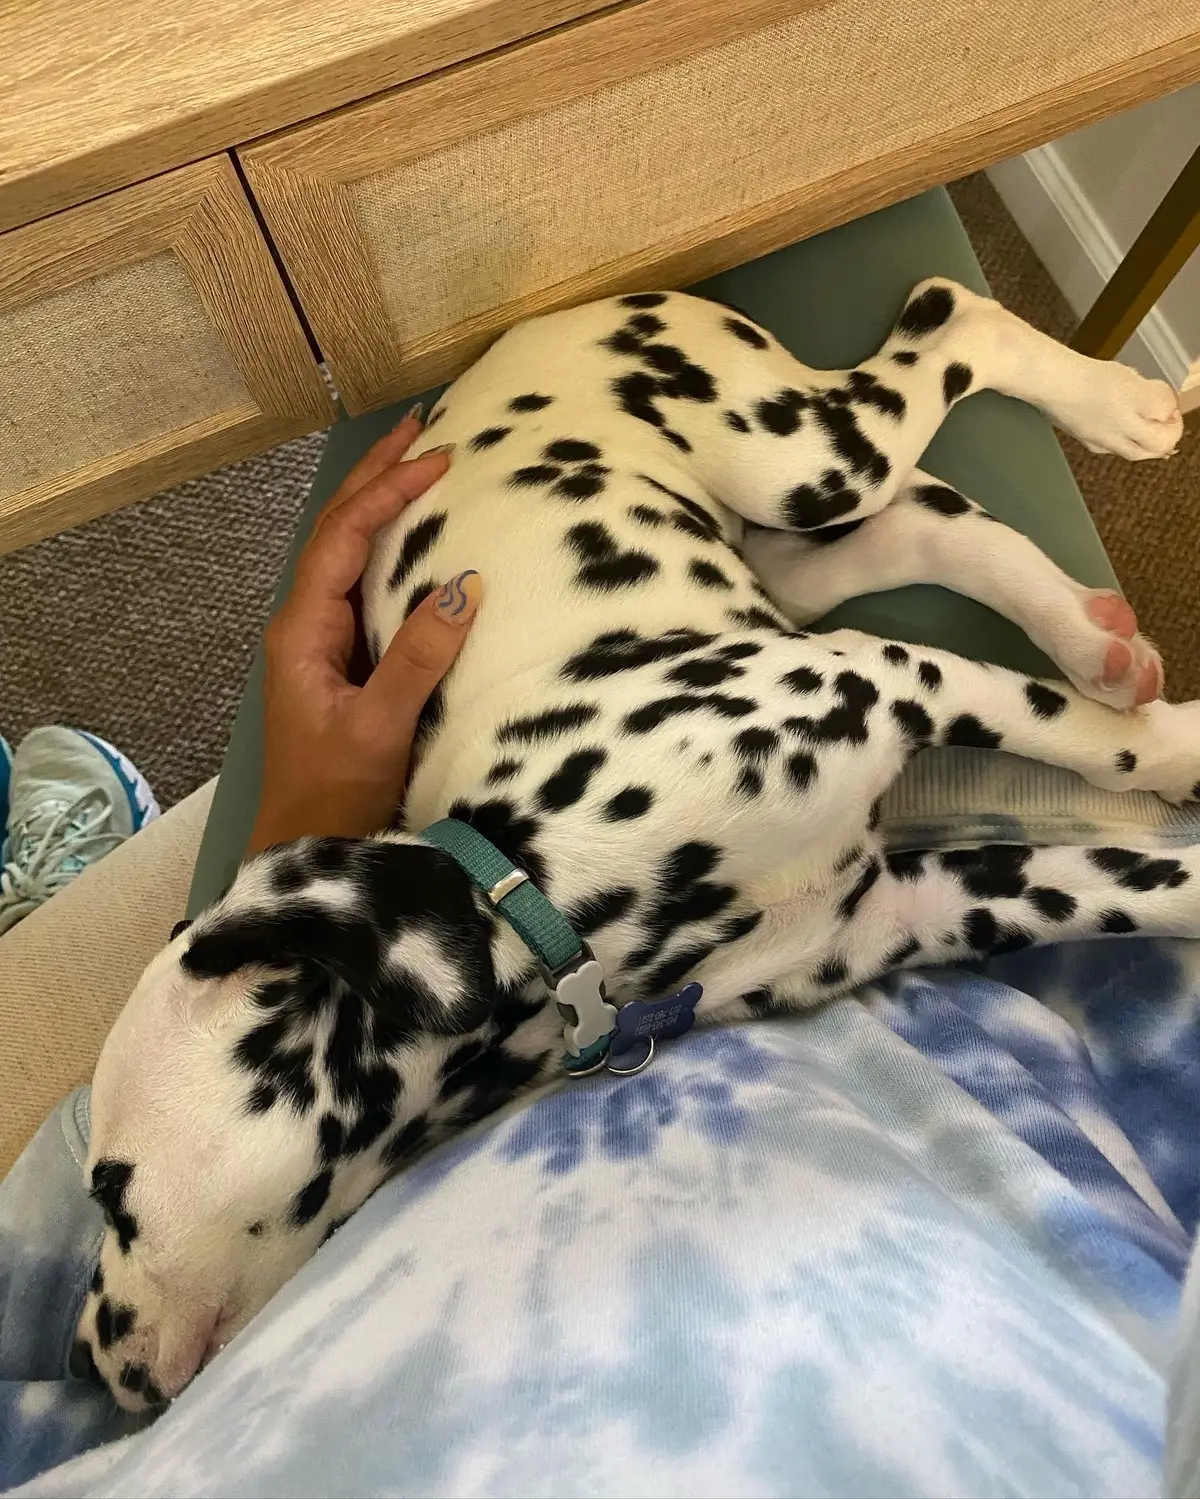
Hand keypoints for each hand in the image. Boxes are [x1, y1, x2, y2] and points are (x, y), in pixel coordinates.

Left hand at [247, 411, 480, 854]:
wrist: (309, 849)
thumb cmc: (337, 794)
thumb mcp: (380, 727)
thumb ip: (419, 658)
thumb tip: (464, 585)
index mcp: (303, 630)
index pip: (344, 538)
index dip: (388, 492)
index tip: (438, 458)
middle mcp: (307, 624)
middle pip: (340, 530)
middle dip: (378, 475)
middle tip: (425, 425)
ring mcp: (324, 641)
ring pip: (352, 554)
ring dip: (384, 504)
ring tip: (423, 461)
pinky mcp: (346, 661)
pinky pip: (369, 587)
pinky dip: (395, 549)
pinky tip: (423, 538)